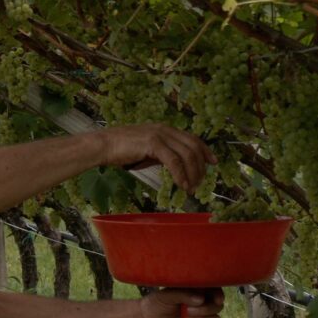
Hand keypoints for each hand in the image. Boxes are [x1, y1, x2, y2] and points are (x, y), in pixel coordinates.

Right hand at [97, 124, 216, 190]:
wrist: (103, 145)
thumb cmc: (121, 150)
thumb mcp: (147, 150)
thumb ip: (162, 155)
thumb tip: (175, 167)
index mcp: (165, 129)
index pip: (192, 138)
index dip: (205, 150)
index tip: (213, 162)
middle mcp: (165, 129)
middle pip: (193, 146)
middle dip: (200, 166)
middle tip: (200, 183)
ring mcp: (159, 135)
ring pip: (187, 154)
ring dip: (192, 173)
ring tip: (191, 188)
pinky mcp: (153, 143)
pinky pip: (174, 161)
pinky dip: (181, 175)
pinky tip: (182, 185)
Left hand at [140, 288, 224, 317]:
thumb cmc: (157, 303)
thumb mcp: (167, 295)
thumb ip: (183, 294)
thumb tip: (201, 300)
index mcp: (197, 292)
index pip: (214, 291)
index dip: (218, 295)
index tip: (216, 299)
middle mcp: (202, 306)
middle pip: (217, 307)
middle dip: (205, 310)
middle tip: (187, 311)